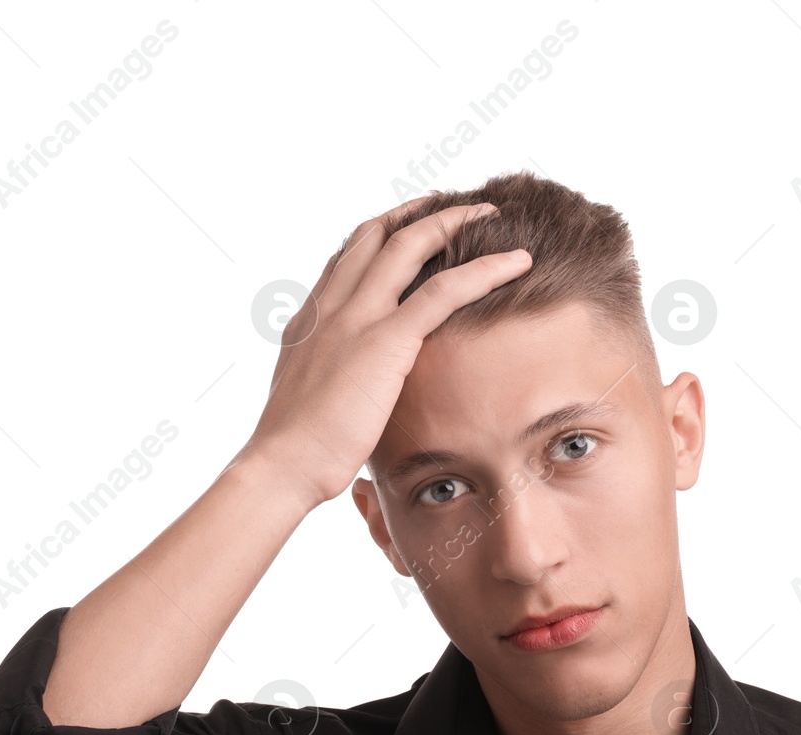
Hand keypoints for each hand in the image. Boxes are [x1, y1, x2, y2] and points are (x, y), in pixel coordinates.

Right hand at [241, 198, 531, 506]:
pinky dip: (486, 269)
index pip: (347, 258)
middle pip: (376, 234)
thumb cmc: (293, 452)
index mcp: (311, 320)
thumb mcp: (307, 403)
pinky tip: (518, 261)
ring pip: (411, 245)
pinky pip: (445, 290)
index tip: (409, 227)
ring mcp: (357, 317)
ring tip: (488, 213)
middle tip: (454, 204)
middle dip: (418, 212)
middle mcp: (331, 306)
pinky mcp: (387, 339)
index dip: (380, 235)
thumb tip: (345, 395)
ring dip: (454, 222)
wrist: (282, 464)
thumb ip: (328, 383)